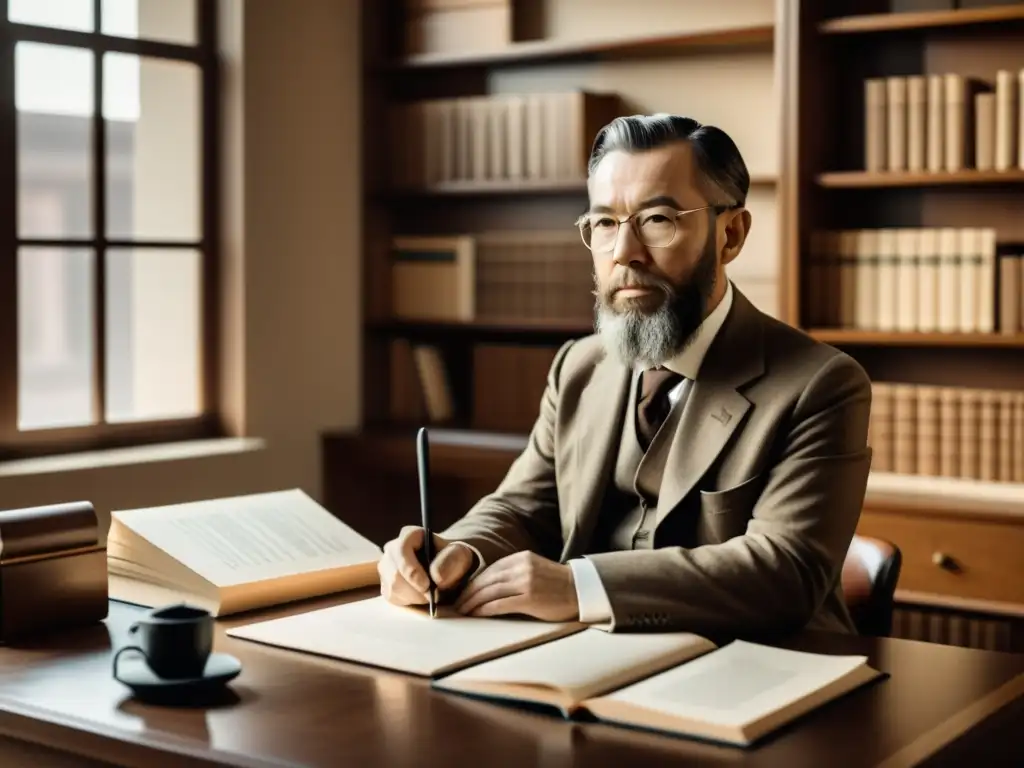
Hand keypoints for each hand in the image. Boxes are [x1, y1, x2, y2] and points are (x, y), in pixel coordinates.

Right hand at [378, 525, 476, 606]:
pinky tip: (420, 596)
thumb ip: (452, 561)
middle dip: (416, 590)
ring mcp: (386, 567)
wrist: (448, 569)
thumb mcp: (460, 555)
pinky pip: (392, 597)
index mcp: (410, 535)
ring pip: (393, 588)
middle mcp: (392, 549)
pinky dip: (409, 602)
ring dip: (415, 597)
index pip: (401, 550)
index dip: (411, 570)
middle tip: (435, 596)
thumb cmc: (452, 559)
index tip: (426, 586)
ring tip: (431, 595)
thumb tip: (437, 576)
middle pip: (395, 574)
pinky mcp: (385, 584)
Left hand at [454, 551, 578, 621]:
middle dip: (469, 593)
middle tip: (457, 604)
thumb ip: (514, 573)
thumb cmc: (557, 585)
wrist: (581, 591)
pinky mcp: (530, 598)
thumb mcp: (534, 569)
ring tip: (463, 611)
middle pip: (486, 580)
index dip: (473, 582)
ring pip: (490, 591)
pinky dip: (485, 609)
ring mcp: (526, 582)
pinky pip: (500, 604)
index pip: (490, 570)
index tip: (463, 593)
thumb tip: (488, 587)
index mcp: (521, 558)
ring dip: (473, 602)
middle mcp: (522, 567)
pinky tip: (477, 614)